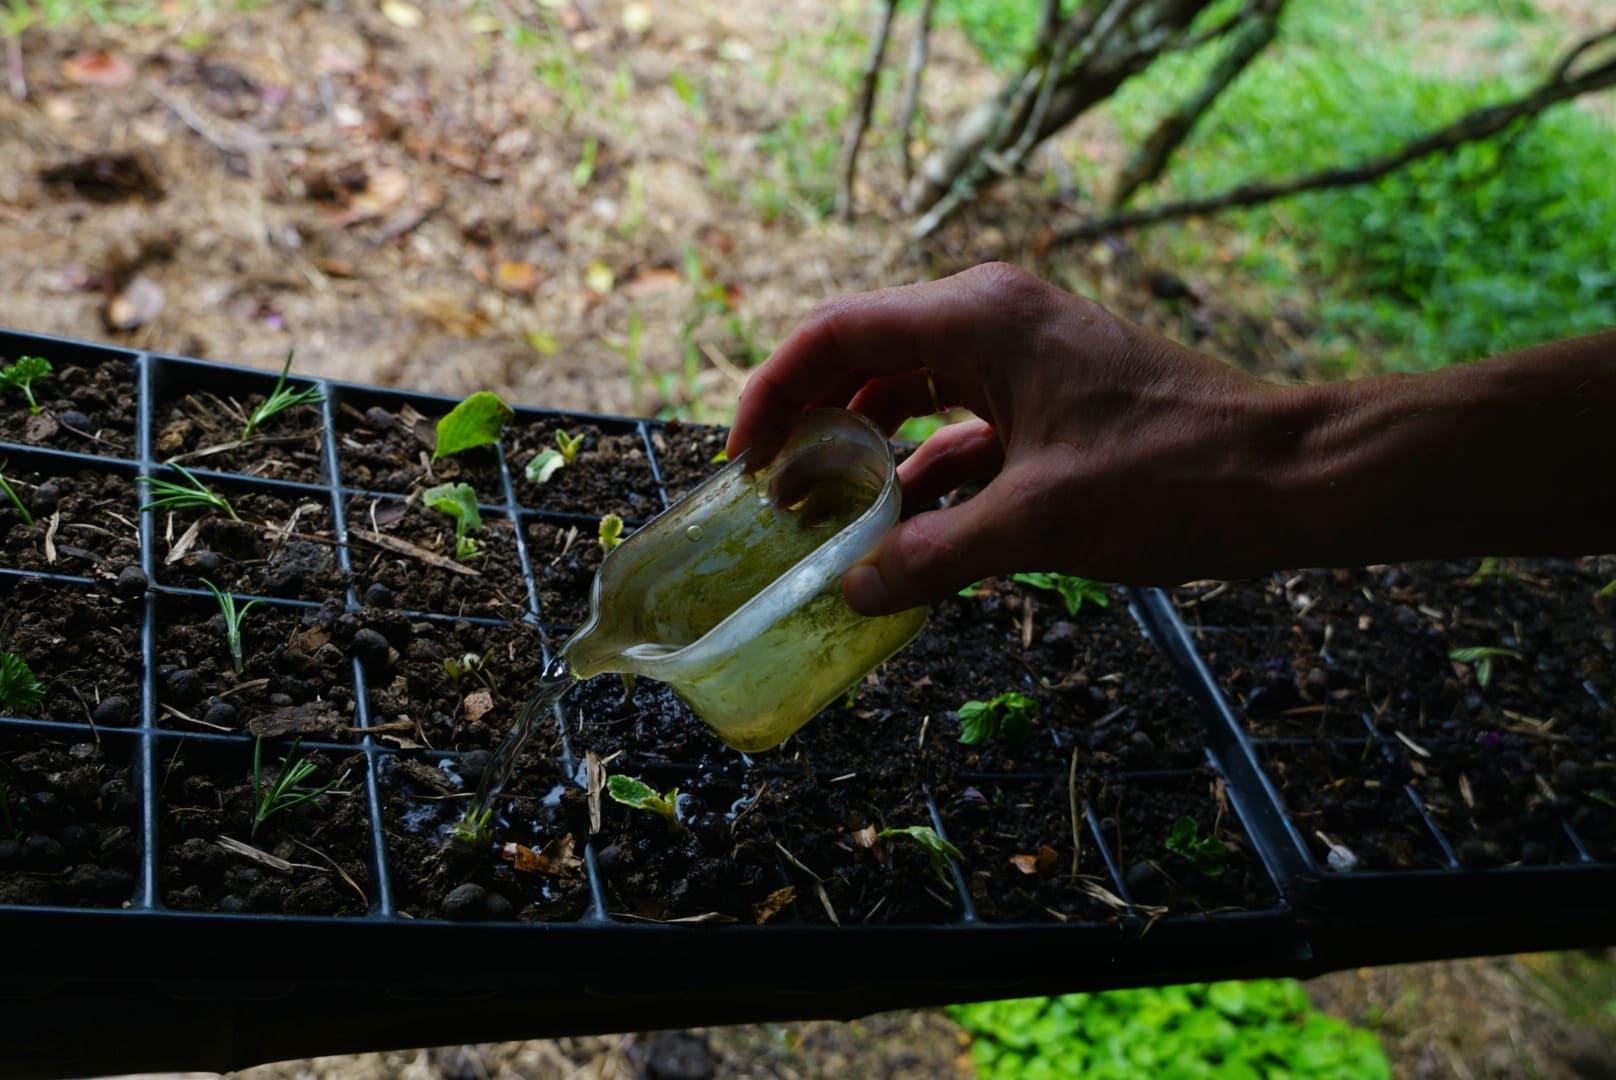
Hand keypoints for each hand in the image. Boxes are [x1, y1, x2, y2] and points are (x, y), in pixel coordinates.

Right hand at [727, 263, 1294, 614]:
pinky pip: (965, 431)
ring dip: (869, 454)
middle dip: (813, 423)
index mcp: (981, 318)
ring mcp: (1027, 359)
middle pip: (868, 359)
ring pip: (915, 398)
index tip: (742, 457)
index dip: (775, 391)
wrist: (1290, 476)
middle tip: (770, 492)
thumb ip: (935, 556)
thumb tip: (855, 591)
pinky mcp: (1052, 402)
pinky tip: (906, 536)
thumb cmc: (1175, 478)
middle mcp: (996, 321)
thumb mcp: (1040, 524)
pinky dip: (930, 477)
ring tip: (823, 518)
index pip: (838, 333)